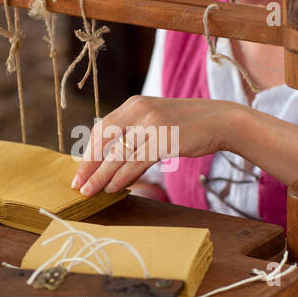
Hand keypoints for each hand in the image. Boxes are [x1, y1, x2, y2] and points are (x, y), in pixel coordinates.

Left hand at [71, 95, 240, 195]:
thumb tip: (112, 162)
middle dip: (88, 165)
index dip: (88, 152)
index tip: (80, 170)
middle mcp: (138, 110)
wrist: (220, 120)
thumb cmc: (187, 125)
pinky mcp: (163, 139)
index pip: (101, 129)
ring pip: (117, 155)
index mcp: (133, 105)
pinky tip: (112, 189)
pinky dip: (121, 177)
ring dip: (100, 176)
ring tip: (89, 192)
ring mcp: (151, 123)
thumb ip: (134, 134)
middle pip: (103, 141)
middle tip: (77, 184)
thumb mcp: (155, 121)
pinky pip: (135, 162)